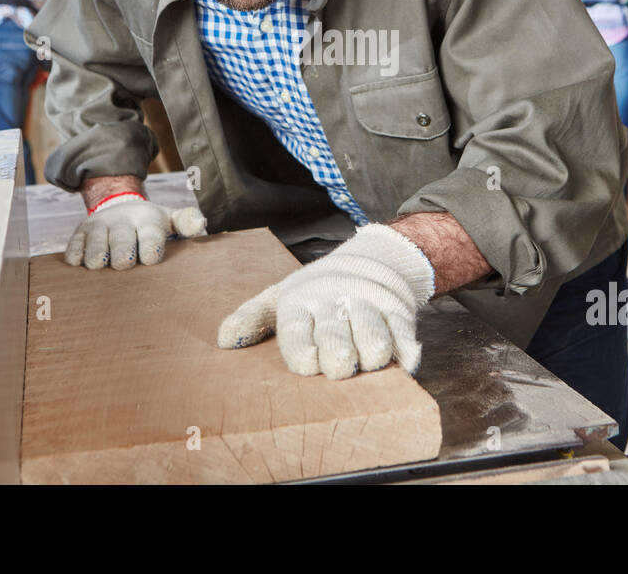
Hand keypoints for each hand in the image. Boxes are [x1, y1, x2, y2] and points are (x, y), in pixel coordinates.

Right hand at [64, 194, 206, 269]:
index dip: (151, 248)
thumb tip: (201, 224)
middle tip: (125, 264)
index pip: (150, 234)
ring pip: (96, 246)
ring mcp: (98, 227)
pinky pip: (74, 248)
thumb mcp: (170, 220)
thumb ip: (187, 222)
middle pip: (121, 242)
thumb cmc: (150, 224)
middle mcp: (121, 221)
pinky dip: (76, 258)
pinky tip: (81, 265)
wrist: (118, 207)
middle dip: (124, 256)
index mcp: (146, 219)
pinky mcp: (79, 234)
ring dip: (98, 258)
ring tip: (102, 267)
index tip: (151, 259)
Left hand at [217, 223, 435, 379]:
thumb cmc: (318, 291)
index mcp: (301, 302)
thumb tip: (223, 341)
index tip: (309, 365)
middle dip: (338, 360)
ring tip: (366, 362)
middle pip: (336, 341)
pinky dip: (403, 356)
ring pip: (374, 342)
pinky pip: (405, 340)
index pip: (297, 332)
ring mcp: (369, 306)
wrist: (373, 260)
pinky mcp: (399, 312)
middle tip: (340, 368)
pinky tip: (399, 362)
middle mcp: (335, 301)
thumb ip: (252, 317)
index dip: (303, 353)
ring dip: (371, 359)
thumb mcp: (282, 297)